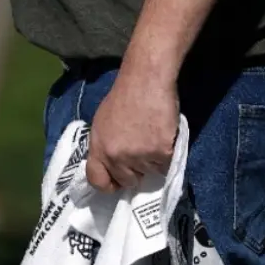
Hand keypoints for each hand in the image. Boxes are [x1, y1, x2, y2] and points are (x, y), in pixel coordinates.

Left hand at [85, 65, 179, 192]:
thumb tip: (114, 163)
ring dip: (154, 160)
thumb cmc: (125, 94)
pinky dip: (168, 153)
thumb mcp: (103, 121)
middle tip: (143, 149)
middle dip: (136, 170)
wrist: (146, 79)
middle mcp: (115, 156)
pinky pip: (166, 165)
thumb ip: (106, 144)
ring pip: (150, 172)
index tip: (118, 182)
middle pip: (128, 180)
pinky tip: (164, 134)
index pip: (97, 180)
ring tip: (154, 135)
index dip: (109, 185)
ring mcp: (137, 156)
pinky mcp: (159, 152)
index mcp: (98, 147)